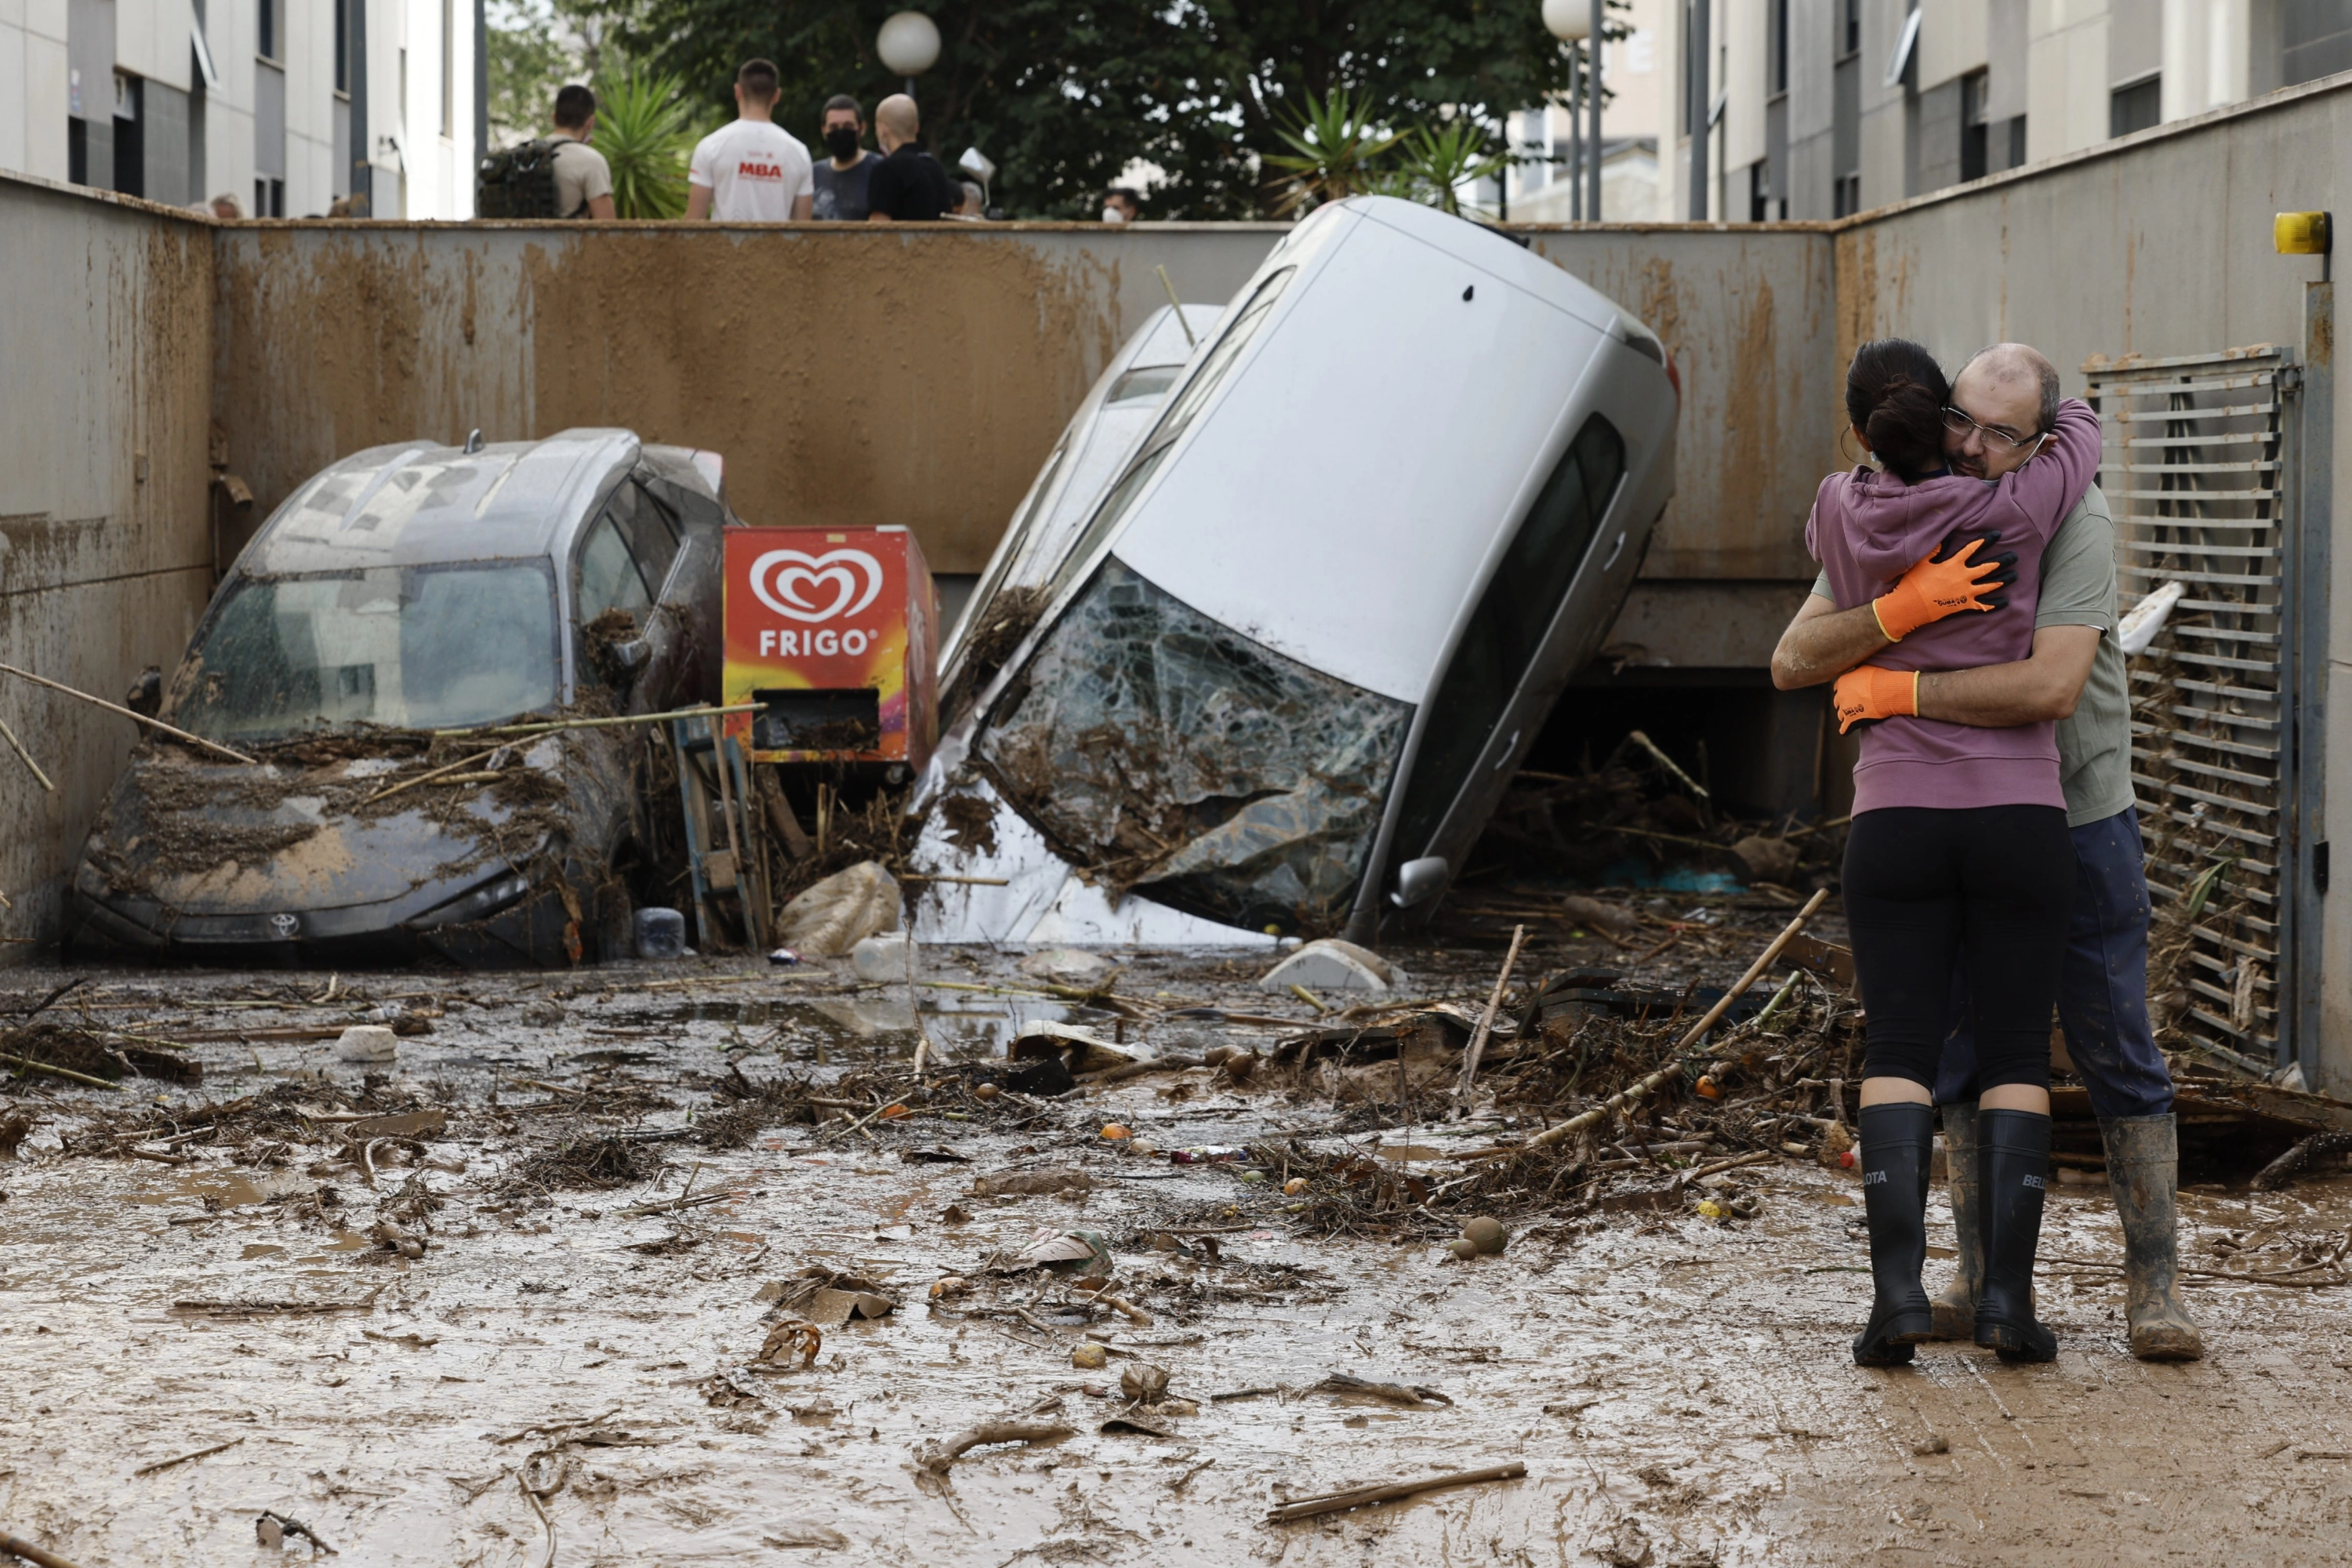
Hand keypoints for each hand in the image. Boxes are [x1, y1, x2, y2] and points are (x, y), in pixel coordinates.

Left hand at [1833, 664, 1918, 732]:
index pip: (1838, 688)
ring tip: (1854, 716)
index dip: (1844, 691)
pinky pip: (1844, 728)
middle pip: (1838, 702)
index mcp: (1842, 682)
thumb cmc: (1879, 678)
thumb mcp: (1865, 668)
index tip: (1850, 693)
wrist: (1887, 691)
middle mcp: (1840, 695)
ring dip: (1846, 715)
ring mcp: (1844, 709)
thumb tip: (1856, 673)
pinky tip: (1845, 731)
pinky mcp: (1851, 720)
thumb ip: (1856, 673)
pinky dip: (1845, 730)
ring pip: (1840, 715)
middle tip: (1852, 705)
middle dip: (1844, 703)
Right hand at [1871, 534, 2015, 640]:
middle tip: (2014, 556)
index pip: (1973, 548)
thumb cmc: (1913, 583)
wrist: (1911, 606)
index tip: (1997, 535)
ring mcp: (1966, 592)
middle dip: (2003, 561)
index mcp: (1954, 564)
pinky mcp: (1965, 605)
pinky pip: (1984, 605)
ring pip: (1990, 585)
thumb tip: (1945, 537)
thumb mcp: (1921, 563)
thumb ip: (1935, 550)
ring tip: (2014, 576)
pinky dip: (1995, 604)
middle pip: (1989, 567)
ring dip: (2004, 580)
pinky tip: (2005, 601)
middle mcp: (1964, 577)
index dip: (1986, 540)